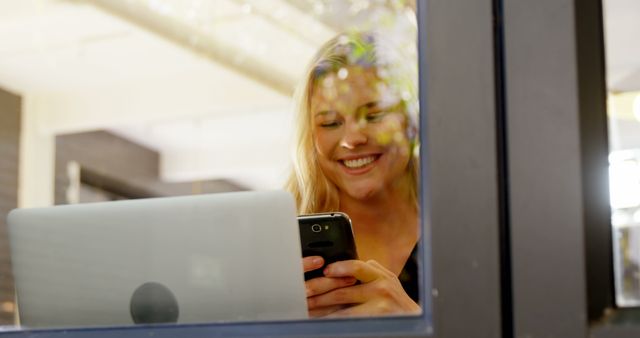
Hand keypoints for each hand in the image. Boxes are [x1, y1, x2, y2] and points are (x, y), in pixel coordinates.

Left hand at [306, 259, 420, 316]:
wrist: (414, 321)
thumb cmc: (395, 300)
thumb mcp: (386, 280)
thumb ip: (368, 272)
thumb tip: (341, 266)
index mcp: (380, 275)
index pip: (357, 266)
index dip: (339, 268)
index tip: (324, 271)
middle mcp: (381, 288)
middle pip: (343, 290)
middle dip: (320, 291)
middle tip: (303, 292)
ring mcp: (378, 306)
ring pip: (342, 308)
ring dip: (321, 308)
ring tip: (307, 307)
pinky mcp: (374, 320)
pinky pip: (347, 321)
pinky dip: (332, 320)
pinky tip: (321, 320)